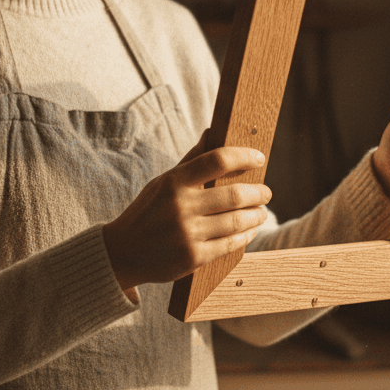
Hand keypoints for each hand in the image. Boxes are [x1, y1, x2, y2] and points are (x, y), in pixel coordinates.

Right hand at [102, 132, 271, 294]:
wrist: (122, 252)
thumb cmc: (148, 211)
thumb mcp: (163, 182)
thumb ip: (190, 160)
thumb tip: (212, 131)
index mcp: (174, 182)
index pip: (217, 160)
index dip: (243, 156)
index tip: (259, 158)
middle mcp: (181, 206)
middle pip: (234, 195)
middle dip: (258, 193)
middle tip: (267, 192)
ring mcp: (188, 234)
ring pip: (237, 221)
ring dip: (257, 216)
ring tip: (261, 212)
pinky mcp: (194, 257)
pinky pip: (230, 244)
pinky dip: (246, 235)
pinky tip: (250, 230)